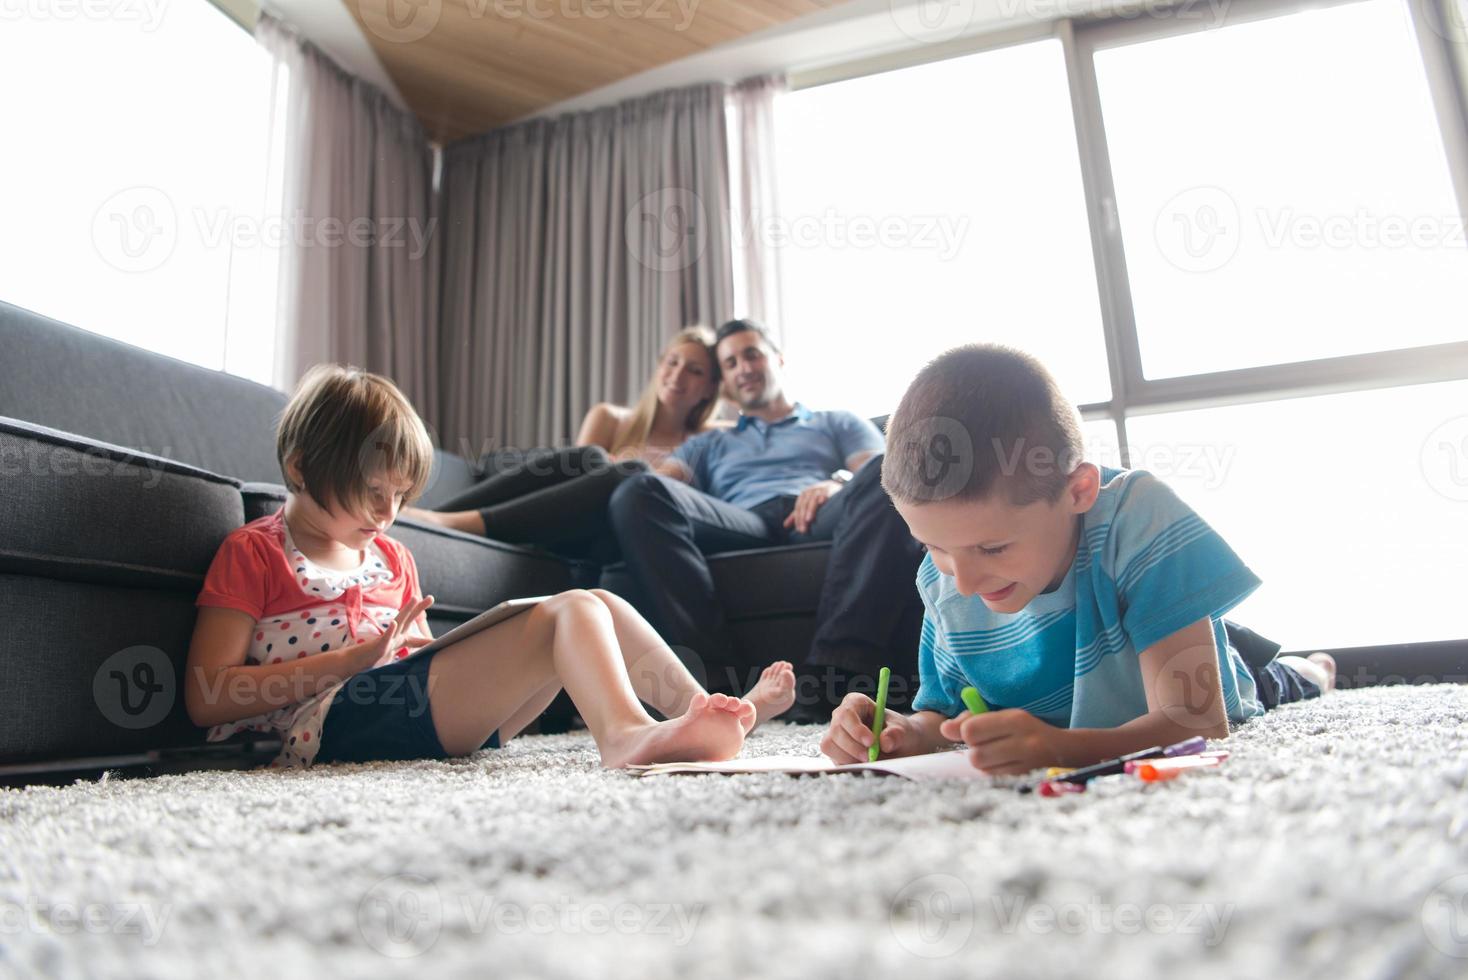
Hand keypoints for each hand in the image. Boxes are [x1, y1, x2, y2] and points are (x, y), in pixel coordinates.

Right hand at [341, 595, 434, 673]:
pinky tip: (394, 623)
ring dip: (407, 610)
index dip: (428, 639)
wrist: (355, 666)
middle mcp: (394, 637)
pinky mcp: (378, 646)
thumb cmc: (373, 662)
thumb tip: (416, 669)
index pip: (417, 639)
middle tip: (431, 597)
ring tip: (415, 598)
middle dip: (419, 608)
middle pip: (409, 620)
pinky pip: (385, 637)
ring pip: (399, 622)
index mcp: (399, 641)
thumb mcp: (394, 661)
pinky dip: (390, 630)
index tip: (441, 640)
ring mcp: (387, 640)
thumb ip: (404, 662)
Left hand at [782, 480, 842, 533]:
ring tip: (809, 520)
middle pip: (804, 504)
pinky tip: (822, 502)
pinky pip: (825, 493)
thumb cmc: (819, 499)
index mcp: (804, 495)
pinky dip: (823, 497)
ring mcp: (820, 489)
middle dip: (802, 517)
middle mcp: (810, 491)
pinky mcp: (830, 488)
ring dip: (810, 510)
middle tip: (803, 530)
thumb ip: (797, 515)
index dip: (797, 518)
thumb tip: (784, 525)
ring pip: (813, 499)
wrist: (834, 487)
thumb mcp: (806, 506)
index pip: (798, 507)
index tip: (799, 529)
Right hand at [820, 692, 918, 763]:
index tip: (871, 741)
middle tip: (870, 757)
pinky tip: (863, 764)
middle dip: (853, 746)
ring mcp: (836, 734)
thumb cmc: (897, 732)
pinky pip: (833, 759)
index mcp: (856, 703)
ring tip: (869, 760)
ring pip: (830, 745)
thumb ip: (895, 734)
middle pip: (836, 729)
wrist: (898, 747)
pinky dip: (848, 765)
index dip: (856, 727)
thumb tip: (884, 742)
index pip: (847, 712)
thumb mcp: (902, 730)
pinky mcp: (835, 752)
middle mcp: (841, 717)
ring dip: (849, 757)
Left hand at [939, 708, 1065, 775]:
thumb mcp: (1002, 715)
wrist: (1060, 749)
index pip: (972, 730)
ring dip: (982, 762)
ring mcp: (1026, 765)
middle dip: (973, 750)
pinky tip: (1002, 763)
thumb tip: (945, 730)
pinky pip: (992, 778)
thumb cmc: (1023, 729)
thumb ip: (971, 719)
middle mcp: (1023, 743)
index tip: (970, 732)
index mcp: (1016, 720)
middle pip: (975, 755)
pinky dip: (991, 771)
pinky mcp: (1024, 780)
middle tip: (984, 744)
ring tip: (994, 753)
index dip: (965, 732)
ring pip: (982, 769)